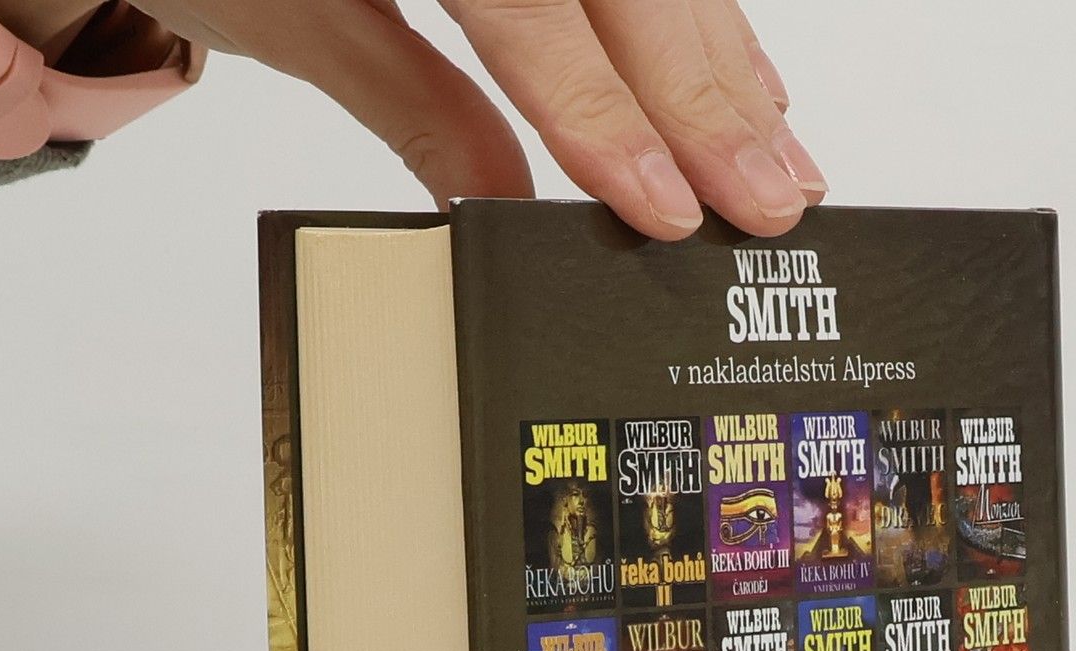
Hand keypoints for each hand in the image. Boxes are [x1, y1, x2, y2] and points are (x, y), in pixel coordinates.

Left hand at [17, 0, 823, 239]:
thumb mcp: (294, 14)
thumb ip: (410, 101)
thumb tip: (504, 199)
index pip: (534, 6)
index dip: (608, 111)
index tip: (664, 206)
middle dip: (705, 92)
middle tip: (767, 201)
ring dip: (727, 57)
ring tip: (782, 155)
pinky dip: (703, 11)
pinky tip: (746, 73)